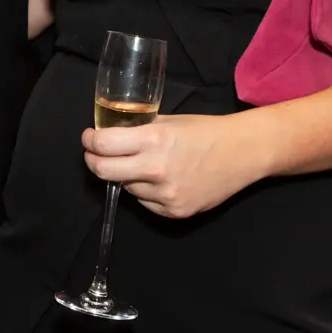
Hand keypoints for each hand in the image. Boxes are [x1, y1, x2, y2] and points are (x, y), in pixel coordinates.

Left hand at [82, 113, 271, 219]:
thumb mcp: (169, 120)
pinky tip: (162, 180)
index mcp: (154, 140)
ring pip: (126, 188)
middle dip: (94, 161)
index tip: (89, 138)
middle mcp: (156, 169)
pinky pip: (146, 202)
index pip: (103, 145)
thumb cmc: (205, 131)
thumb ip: (140, 128)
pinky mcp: (174, 211)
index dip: (90, 141)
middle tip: (94, 154)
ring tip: (144, 165)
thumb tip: (111, 131)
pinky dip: (146, 191)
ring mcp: (166, 194)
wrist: (242, 154)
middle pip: (104, 172)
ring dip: (126, 177)